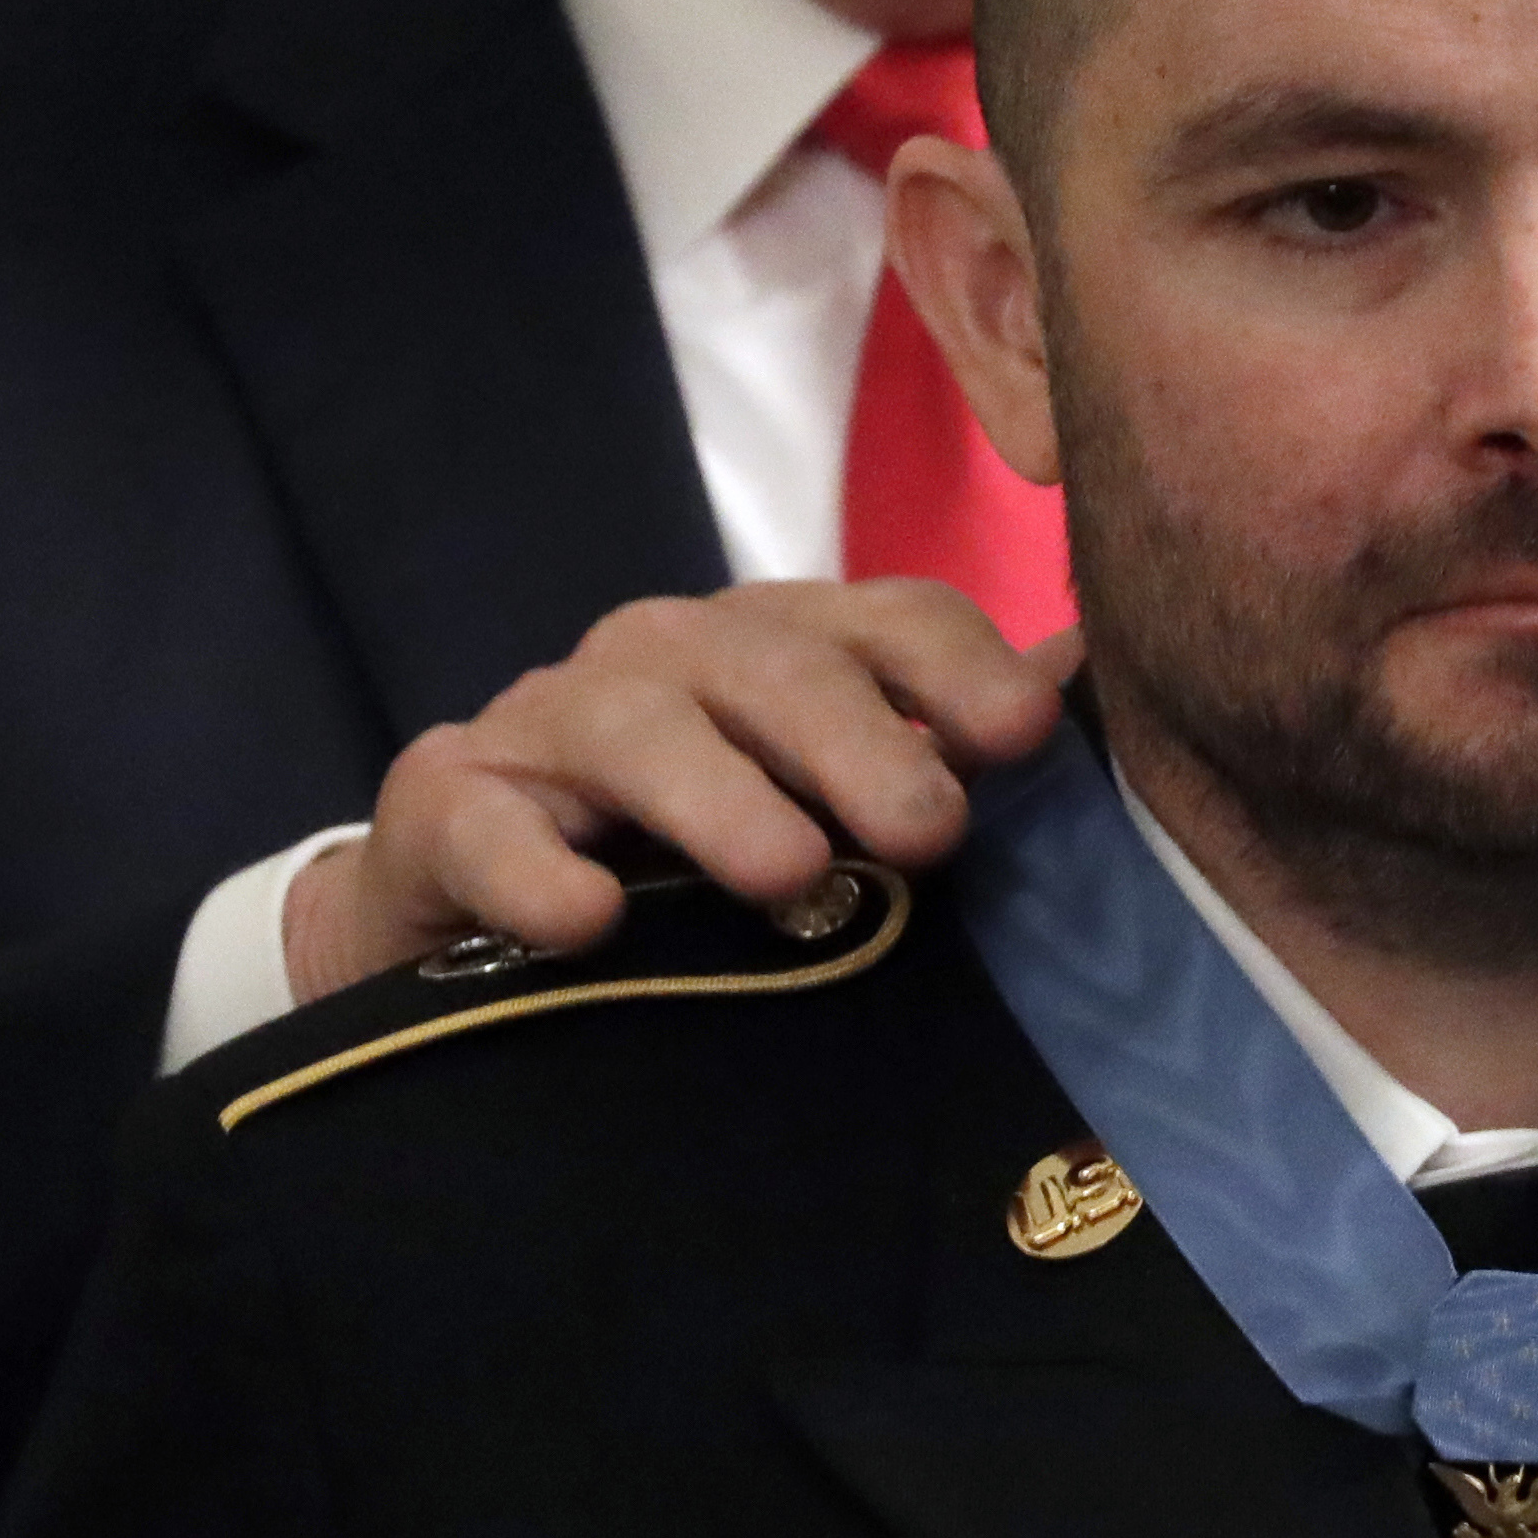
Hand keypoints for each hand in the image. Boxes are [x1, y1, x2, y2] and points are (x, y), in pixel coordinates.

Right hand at [285, 584, 1077, 1000]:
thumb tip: (1093, 686)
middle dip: (858, 738)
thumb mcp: (825, 803)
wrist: (474, 913)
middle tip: (929, 834)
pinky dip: (533, 869)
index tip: (1027, 740)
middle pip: (771, 663)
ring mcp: (545, 725)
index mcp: (777, 648)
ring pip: (632, 724)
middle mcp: (665, 659)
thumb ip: (949, 748)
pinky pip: (482, 822)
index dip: (958, 666)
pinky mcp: (444, 804)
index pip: (883, 618)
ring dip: (716, 793)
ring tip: (788, 871)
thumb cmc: (687, 860)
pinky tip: (586, 919)